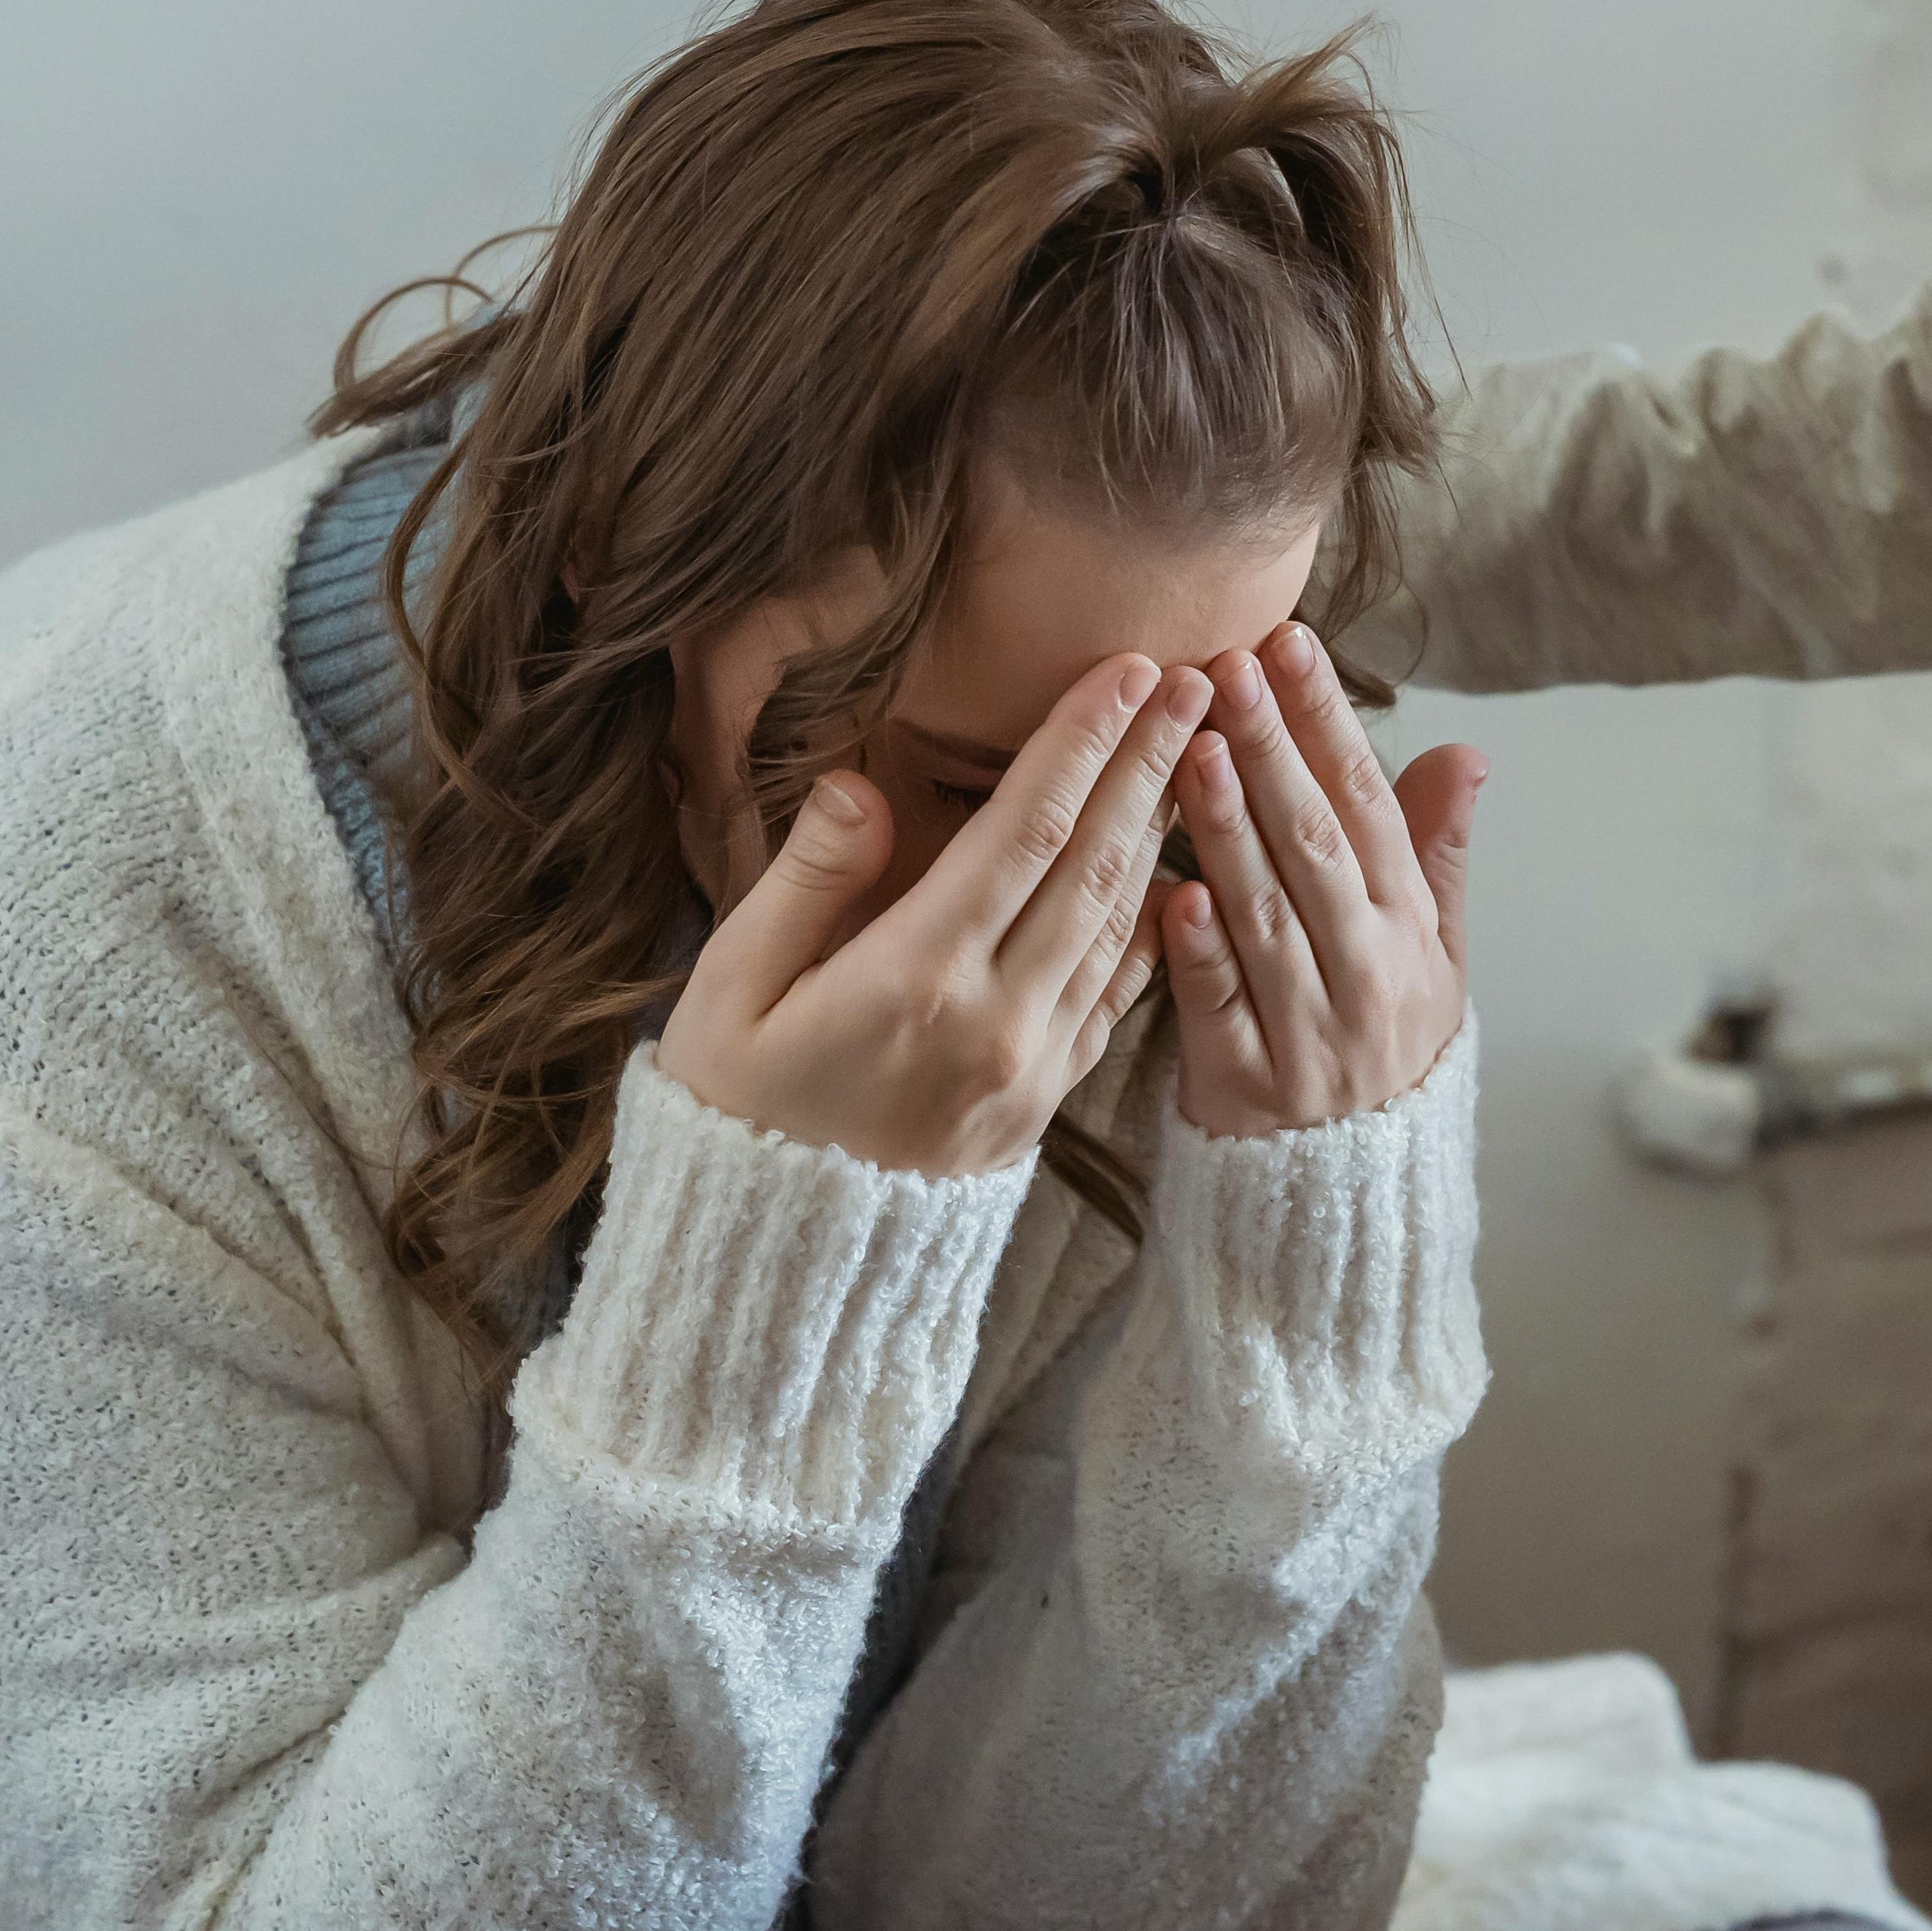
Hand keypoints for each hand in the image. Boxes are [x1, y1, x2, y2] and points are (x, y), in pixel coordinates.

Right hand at [657, 654, 1212, 1174]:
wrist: (770, 1261)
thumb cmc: (734, 1109)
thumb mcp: (730, 991)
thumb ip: (804, 882)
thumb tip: (861, 788)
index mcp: (915, 980)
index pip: (1024, 832)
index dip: (1082, 742)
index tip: (1130, 669)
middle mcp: (995, 1021)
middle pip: (1095, 866)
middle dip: (1150, 762)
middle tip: (1201, 679)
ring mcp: (1032, 1068)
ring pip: (1121, 927)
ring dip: (1164, 831)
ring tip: (1196, 749)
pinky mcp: (1044, 1103)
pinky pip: (1117, 998)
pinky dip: (1154, 925)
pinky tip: (1176, 873)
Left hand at [1159, 621, 1481, 1136]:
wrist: (1355, 1187)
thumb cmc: (1383, 1040)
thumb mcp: (1435, 953)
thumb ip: (1437, 853)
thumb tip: (1465, 752)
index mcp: (1406, 929)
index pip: (1368, 805)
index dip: (1327, 723)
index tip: (1288, 644)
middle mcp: (1365, 973)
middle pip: (1315, 847)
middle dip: (1269, 751)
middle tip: (1226, 666)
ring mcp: (1307, 1032)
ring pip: (1266, 916)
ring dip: (1229, 831)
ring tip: (1191, 750)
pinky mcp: (1247, 1085)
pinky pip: (1220, 1012)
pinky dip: (1200, 956)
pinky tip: (1175, 896)